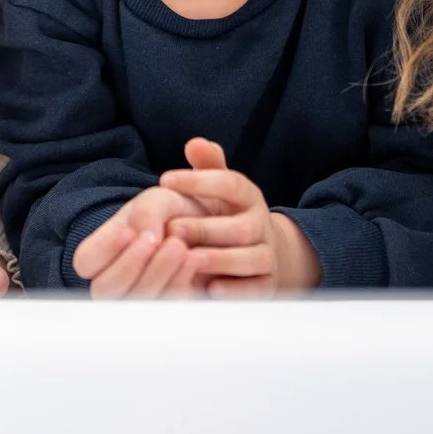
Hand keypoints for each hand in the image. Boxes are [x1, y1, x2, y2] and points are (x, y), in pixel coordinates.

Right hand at [73, 180, 210, 298]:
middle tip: (154, 240)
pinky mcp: (168, 310)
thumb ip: (147, 212)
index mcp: (101, 256)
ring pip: (138, 302)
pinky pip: (168, 306)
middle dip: (130, 264)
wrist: (206, 230)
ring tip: (179, 245)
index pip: (85, 262)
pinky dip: (181, 282)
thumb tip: (149, 237)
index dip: (103, 250)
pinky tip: (195, 258)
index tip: (128, 231)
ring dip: (158, 273)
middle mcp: (115, 284)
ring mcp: (140, 301)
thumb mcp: (157, 200)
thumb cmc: (171, 214)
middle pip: (107, 289)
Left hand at [162, 138, 318, 294]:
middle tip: (172, 229)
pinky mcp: (267, 284)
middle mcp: (261, 225)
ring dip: (222, 259)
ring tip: (191, 259)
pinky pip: (257, 289)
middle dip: (207, 229)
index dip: (199, 181)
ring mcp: (267, 255)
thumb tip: (195, 143)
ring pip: (252, 258)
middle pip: (242, 227)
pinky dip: (236, 290)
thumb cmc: (225, 214)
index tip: (164, 179)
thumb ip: (207, 166)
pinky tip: (211, 290)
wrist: (259, 250)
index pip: (230, 183)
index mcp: (247, 197)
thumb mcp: (217, 188)